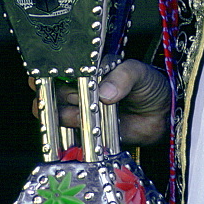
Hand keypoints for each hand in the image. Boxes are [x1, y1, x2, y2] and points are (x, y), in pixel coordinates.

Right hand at [30, 59, 170, 146]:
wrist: (165, 115)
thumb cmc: (151, 86)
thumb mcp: (139, 73)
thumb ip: (123, 77)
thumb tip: (104, 93)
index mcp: (93, 70)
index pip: (65, 69)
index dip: (49, 71)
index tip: (37, 76)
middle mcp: (84, 90)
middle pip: (58, 92)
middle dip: (59, 95)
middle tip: (74, 96)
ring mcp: (86, 111)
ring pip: (62, 113)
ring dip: (63, 114)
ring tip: (76, 113)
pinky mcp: (91, 132)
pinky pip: (74, 135)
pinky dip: (70, 135)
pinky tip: (74, 132)